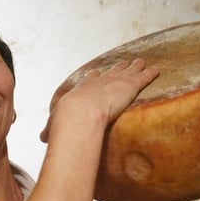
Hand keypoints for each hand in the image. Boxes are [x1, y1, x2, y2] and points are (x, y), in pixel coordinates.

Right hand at [40, 59, 158, 142]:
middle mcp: (100, 81)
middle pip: (111, 72)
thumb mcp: (56, 124)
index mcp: (83, 88)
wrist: (81, 114)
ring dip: (135, 67)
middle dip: (117, 68)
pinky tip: (157, 69)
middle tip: (123, 63)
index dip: (94, 76)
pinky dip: (150, 73)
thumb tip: (42, 138)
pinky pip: (143, 77)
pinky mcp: (130, 86)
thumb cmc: (67, 120)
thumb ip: (52, 130)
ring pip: (128, 71)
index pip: (90, 79)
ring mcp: (116, 82)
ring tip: (140, 61)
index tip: (96, 73)